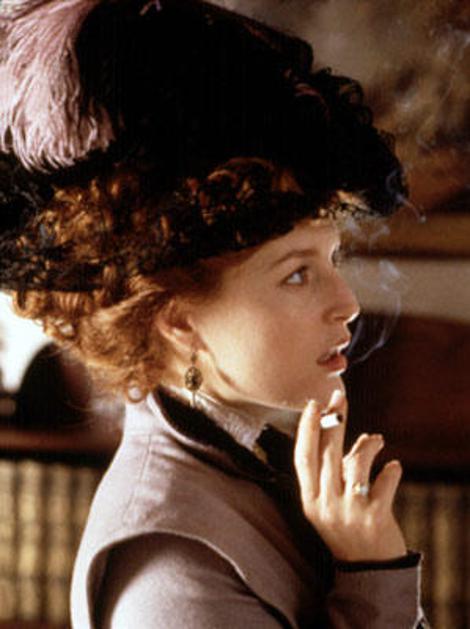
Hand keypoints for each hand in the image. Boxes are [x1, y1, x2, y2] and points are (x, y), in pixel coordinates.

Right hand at [294, 390, 406, 561]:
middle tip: (339, 398)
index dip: (307, 429)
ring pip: (356, 464)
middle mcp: (325, 504)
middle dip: (333, 421)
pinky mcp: (375, 518)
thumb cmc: (346, 528)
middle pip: (327, 454)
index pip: (302, 457)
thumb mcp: (330, 503)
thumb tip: (359, 437)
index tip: (313, 404)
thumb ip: (337, 471)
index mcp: (309, 500)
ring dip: (369, 445)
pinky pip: (384, 482)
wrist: (367, 571)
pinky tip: (394, 467)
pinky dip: (391, 469)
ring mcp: (349, 512)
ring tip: (377, 441)